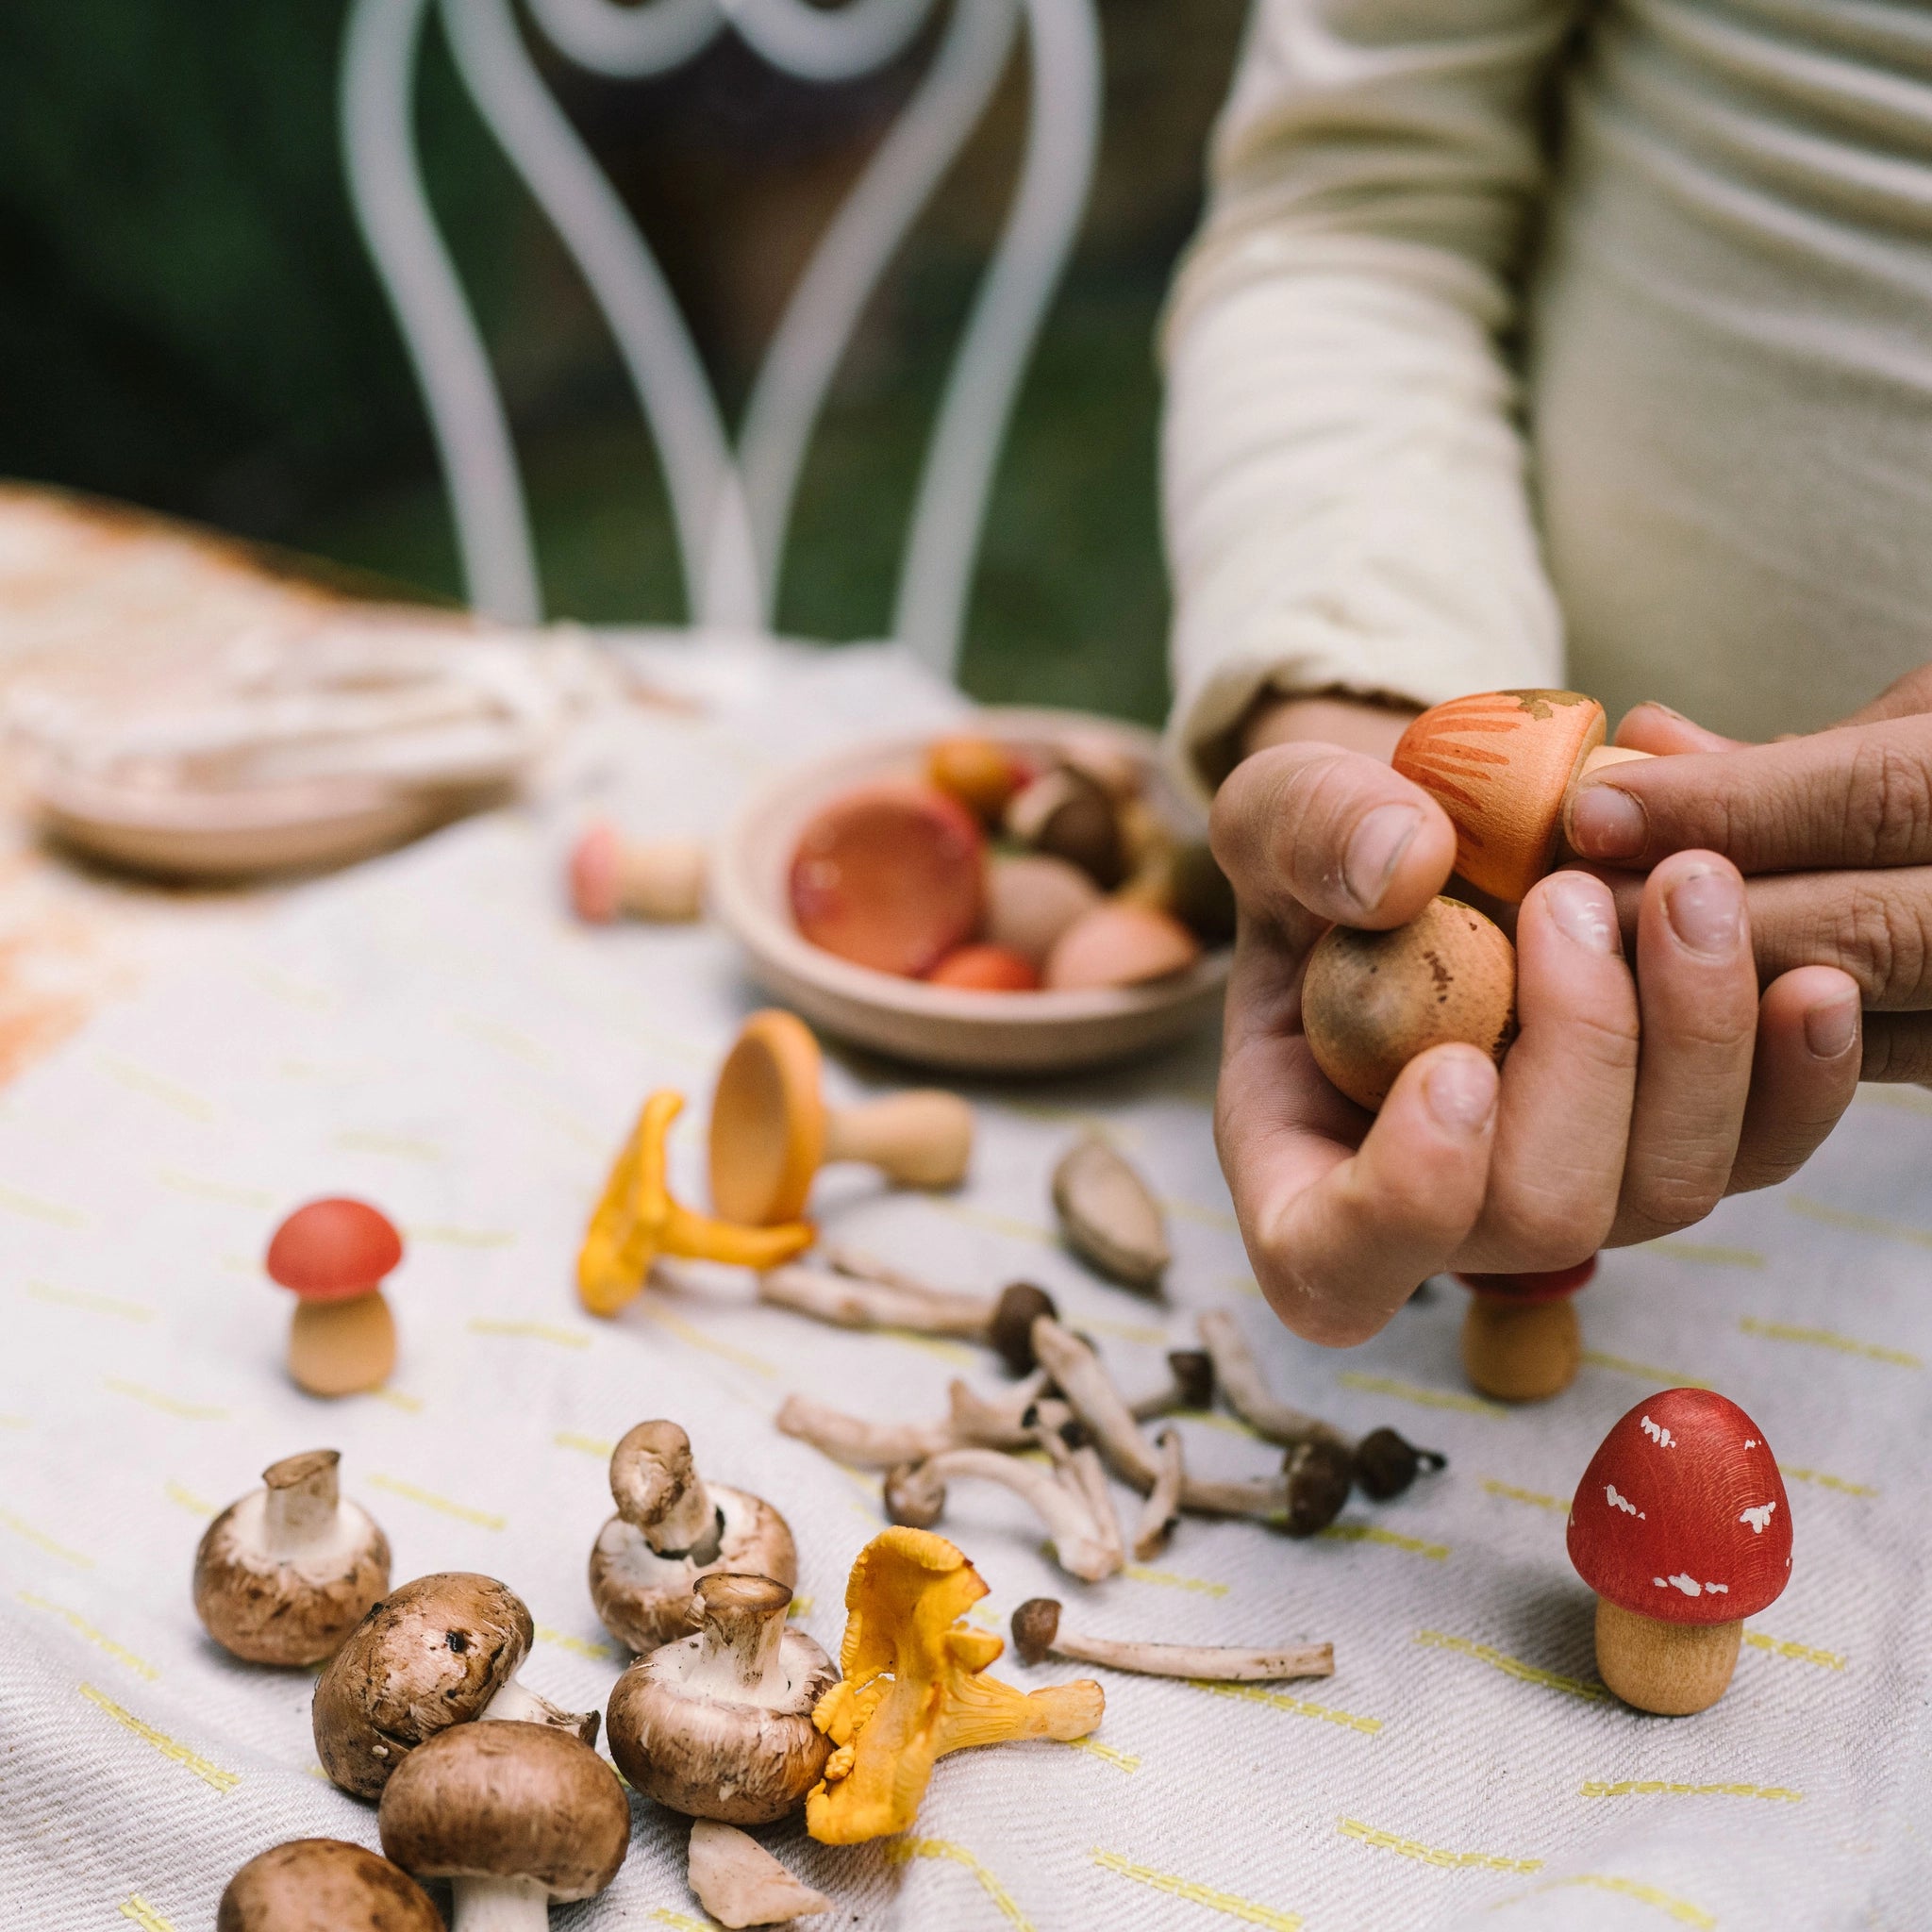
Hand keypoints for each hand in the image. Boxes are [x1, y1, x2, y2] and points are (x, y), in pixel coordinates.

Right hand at [1210, 703, 1860, 1345]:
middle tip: (1572, 894)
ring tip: (1687, 883)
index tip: (1454, 1067)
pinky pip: (1757, 1153)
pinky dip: (1793, 1073)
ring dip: (1696, 1039)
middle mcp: (1445, 1215)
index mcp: (1305, 1169)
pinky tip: (1807, 978)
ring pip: (1666, 1189)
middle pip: (1540, 1219)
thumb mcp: (1271, 812)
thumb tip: (1407, 868)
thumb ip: (1304, 830)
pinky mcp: (1670, 1143)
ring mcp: (1571, 1190)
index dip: (1404, 1200)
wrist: (1431, 839)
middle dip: (1582, 1057)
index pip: (1333, 1263)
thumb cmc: (1325, 856)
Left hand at [1567, 666, 1931, 1081]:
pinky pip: (1880, 1066)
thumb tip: (1646, 737)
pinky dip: (1765, 1047)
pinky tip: (1661, 1019)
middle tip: (1562, 901)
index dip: (1727, 805)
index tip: (1592, 808)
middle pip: (1864, 927)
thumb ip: (1817, 752)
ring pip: (1859, 1023)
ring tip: (1587, 961)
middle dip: (1698, 918)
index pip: (1876, 795)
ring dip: (1710, 998)